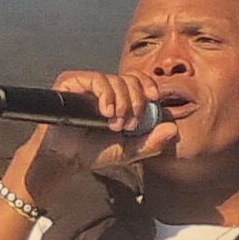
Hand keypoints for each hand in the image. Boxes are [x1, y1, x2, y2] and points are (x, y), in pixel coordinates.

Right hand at [17, 69, 177, 203]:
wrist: (64, 160)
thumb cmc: (92, 153)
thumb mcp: (128, 151)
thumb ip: (151, 142)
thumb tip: (173, 129)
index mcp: (118, 98)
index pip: (137, 79)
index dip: (148, 84)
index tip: (154, 97)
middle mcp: (104, 88)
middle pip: (130, 79)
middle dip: (136, 102)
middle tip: (129, 124)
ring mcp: (87, 84)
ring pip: (115, 80)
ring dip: (122, 103)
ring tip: (114, 124)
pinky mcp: (71, 82)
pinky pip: (96, 79)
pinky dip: (106, 95)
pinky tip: (105, 113)